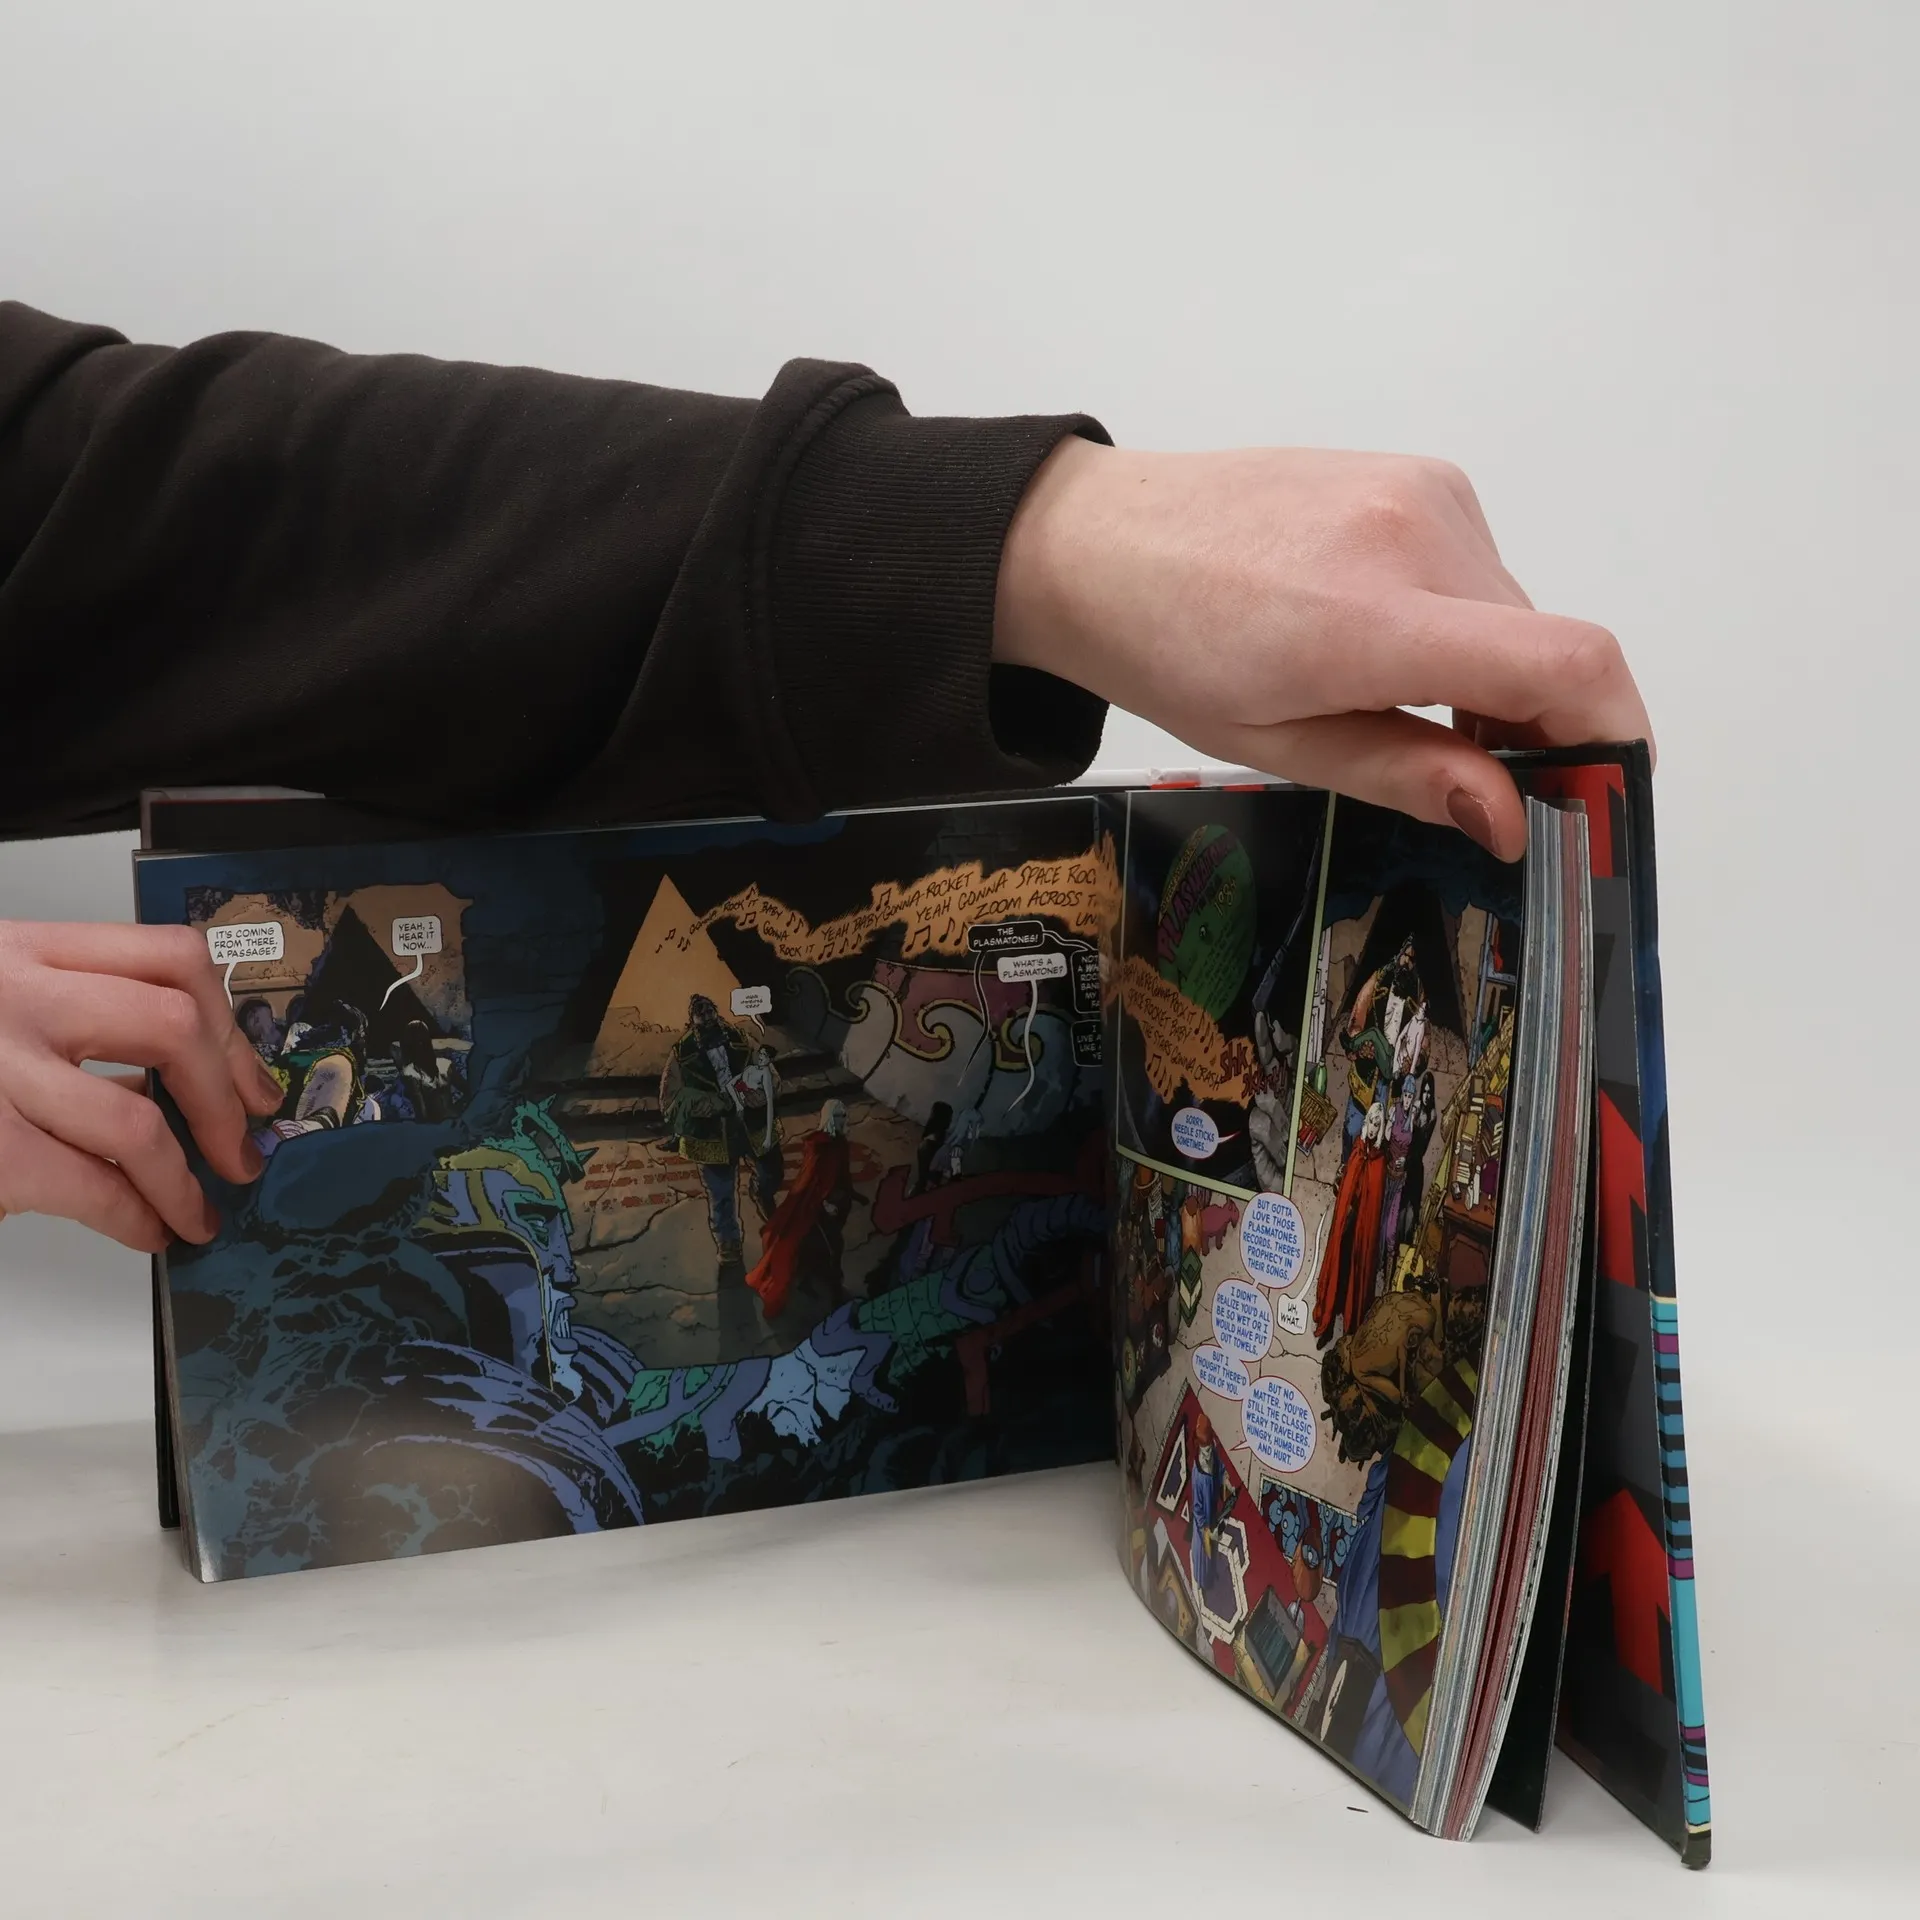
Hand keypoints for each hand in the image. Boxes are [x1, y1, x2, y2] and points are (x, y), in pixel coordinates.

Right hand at [0, 923, 284, 1250]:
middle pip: (175, 1025)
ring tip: (202, 1208)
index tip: (251, 1076)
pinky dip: (141, 1216)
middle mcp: (13, 997)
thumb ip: (71, 1015)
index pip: (169, 957)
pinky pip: (95, 1184)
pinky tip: (152, 1230)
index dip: (229, 1024)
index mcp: (23, 951)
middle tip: (245, 1146)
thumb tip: (182, 1077)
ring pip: (141, 1118)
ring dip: (190, 1178)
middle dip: (229, 1097)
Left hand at [994, 440, 1652, 859]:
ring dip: (1492, 671)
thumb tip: (1510, 819)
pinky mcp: (1415, 473)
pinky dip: (1461, 618)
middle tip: (1475, 782)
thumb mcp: (1281, 743)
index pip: (1567, 664)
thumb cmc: (1165, 649)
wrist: (1099, 545)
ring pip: (1515, 610)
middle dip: (1535, 724)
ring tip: (1399, 705)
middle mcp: (1416, 535)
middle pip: (1548, 648)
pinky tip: (1385, 642)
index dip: (1613, 737)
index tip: (1601, 791)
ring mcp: (1421, 490)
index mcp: (1373, 619)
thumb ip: (1408, 777)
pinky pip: (1479, 566)